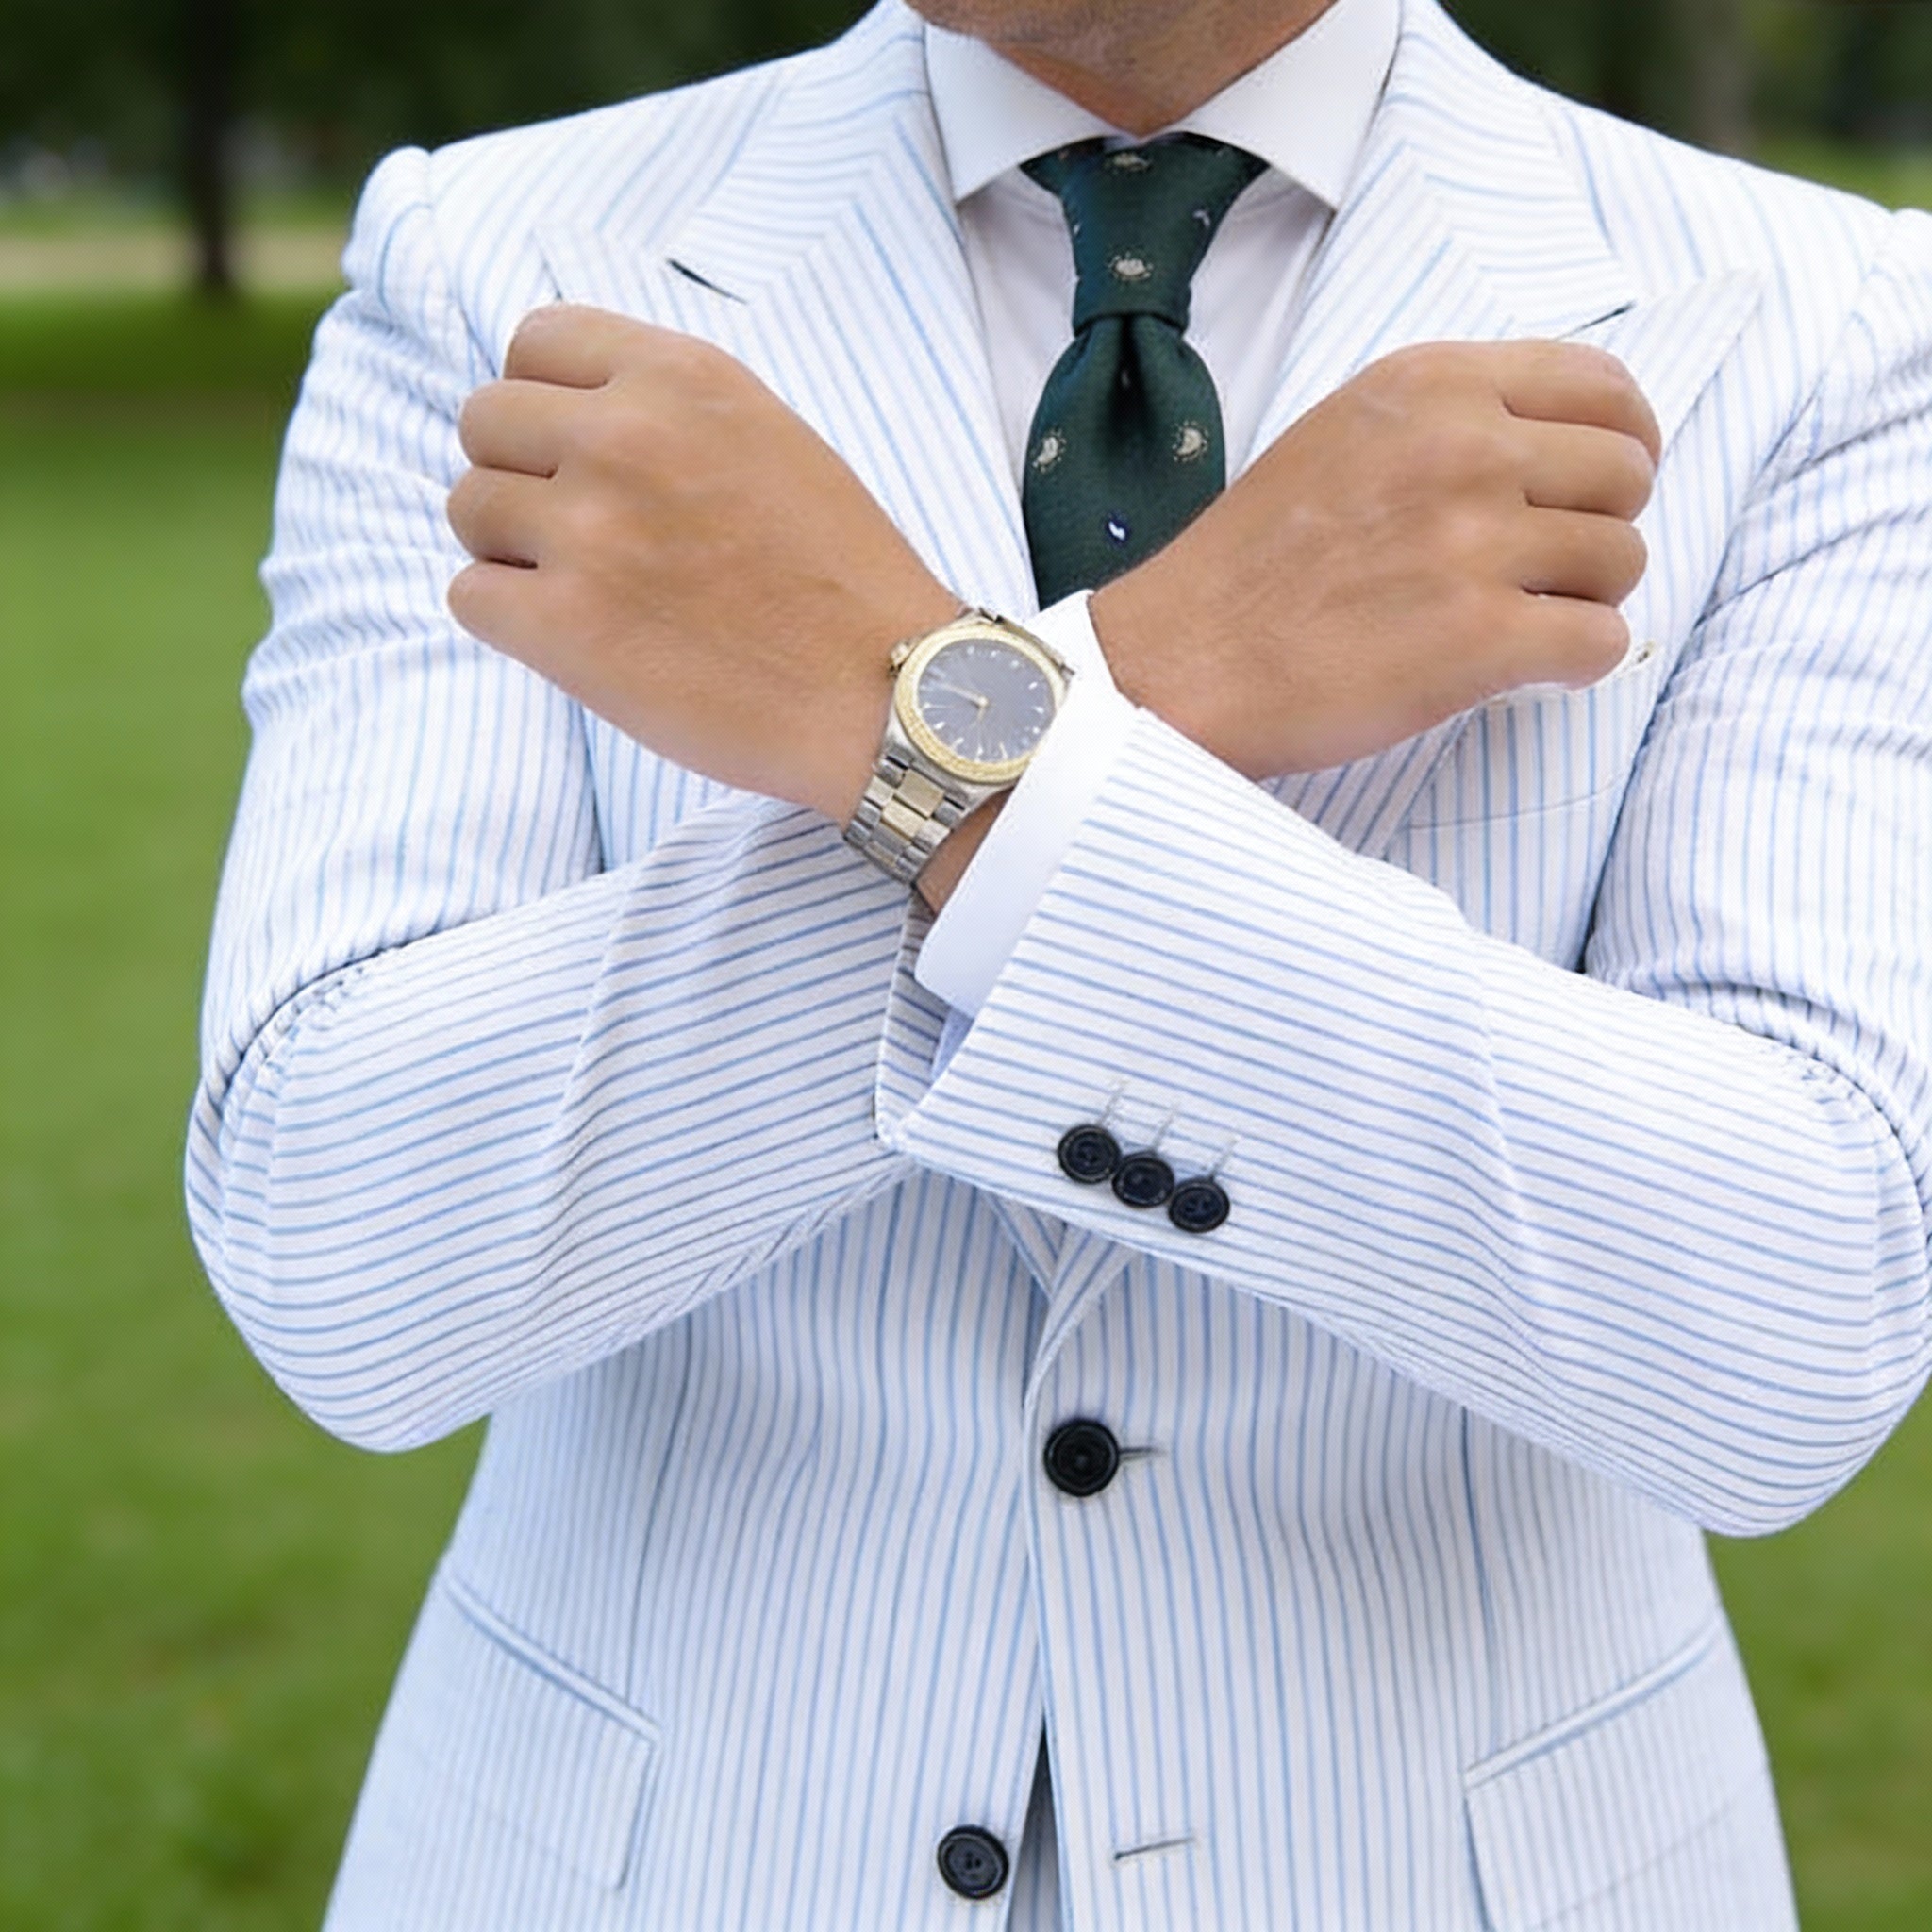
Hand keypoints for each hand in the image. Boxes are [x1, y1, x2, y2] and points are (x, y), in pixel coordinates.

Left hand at [447, 305, 959, 823]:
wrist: (891, 697)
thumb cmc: (842, 582)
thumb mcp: (772, 440)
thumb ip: (670, 410)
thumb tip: (566, 413)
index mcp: (682, 378)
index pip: (534, 340)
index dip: (543, 400)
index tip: (577, 452)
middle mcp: (626, 437)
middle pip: (484, 421)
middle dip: (519, 475)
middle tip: (579, 533)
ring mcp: (589, 531)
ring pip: (468, 509)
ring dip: (511, 550)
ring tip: (589, 591)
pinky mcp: (564, 627)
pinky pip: (469, 596)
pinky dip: (511, 621)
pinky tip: (581, 641)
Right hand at [1091, 340, 1663, 777]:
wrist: (1180, 659)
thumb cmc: (1253, 561)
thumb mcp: (1343, 434)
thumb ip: (1449, 418)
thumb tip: (1562, 442)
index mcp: (1432, 385)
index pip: (1605, 386)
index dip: (1622, 441)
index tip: (1594, 486)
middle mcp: (1464, 449)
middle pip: (1628, 474)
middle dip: (1601, 526)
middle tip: (1543, 569)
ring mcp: (1474, 544)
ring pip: (1623, 560)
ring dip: (1585, 599)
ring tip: (1516, 621)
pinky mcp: (1479, 640)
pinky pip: (1600, 642)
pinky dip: (1575, 664)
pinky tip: (1522, 669)